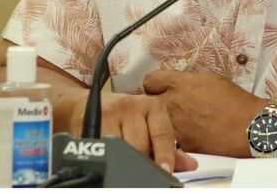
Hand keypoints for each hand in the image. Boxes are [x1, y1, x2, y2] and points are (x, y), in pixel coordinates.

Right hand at [63, 92, 197, 172]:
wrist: (86, 105)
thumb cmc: (124, 118)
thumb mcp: (148, 126)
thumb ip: (167, 146)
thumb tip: (189, 165)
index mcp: (154, 107)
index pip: (163, 134)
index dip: (165, 155)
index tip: (166, 171)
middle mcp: (134, 105)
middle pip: (141, 144)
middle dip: (142, 162)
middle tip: (142, 172)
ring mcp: (112, 112)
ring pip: (121, 147)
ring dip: (124, 160)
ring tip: (125, 165)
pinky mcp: (92, 121)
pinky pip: (103, 147)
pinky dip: (107, 157)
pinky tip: (109, 159)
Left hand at [143, 70, 265, 156]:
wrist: (249, 126)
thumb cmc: (235, 101)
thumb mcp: (211, 79)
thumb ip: (187, 80)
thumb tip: (178, 82)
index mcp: (181, 84)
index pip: (151, 80)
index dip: (155, 83)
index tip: (159, 86)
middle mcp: (173, 104)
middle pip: (148, 101)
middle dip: (157, 101)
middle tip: (169, 103)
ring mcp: (176, 126)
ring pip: (158, 122)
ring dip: (165, 120)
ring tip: (182, 120)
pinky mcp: (182, 144)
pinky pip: (171, 138)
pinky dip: (177, 136)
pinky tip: (191, 132)